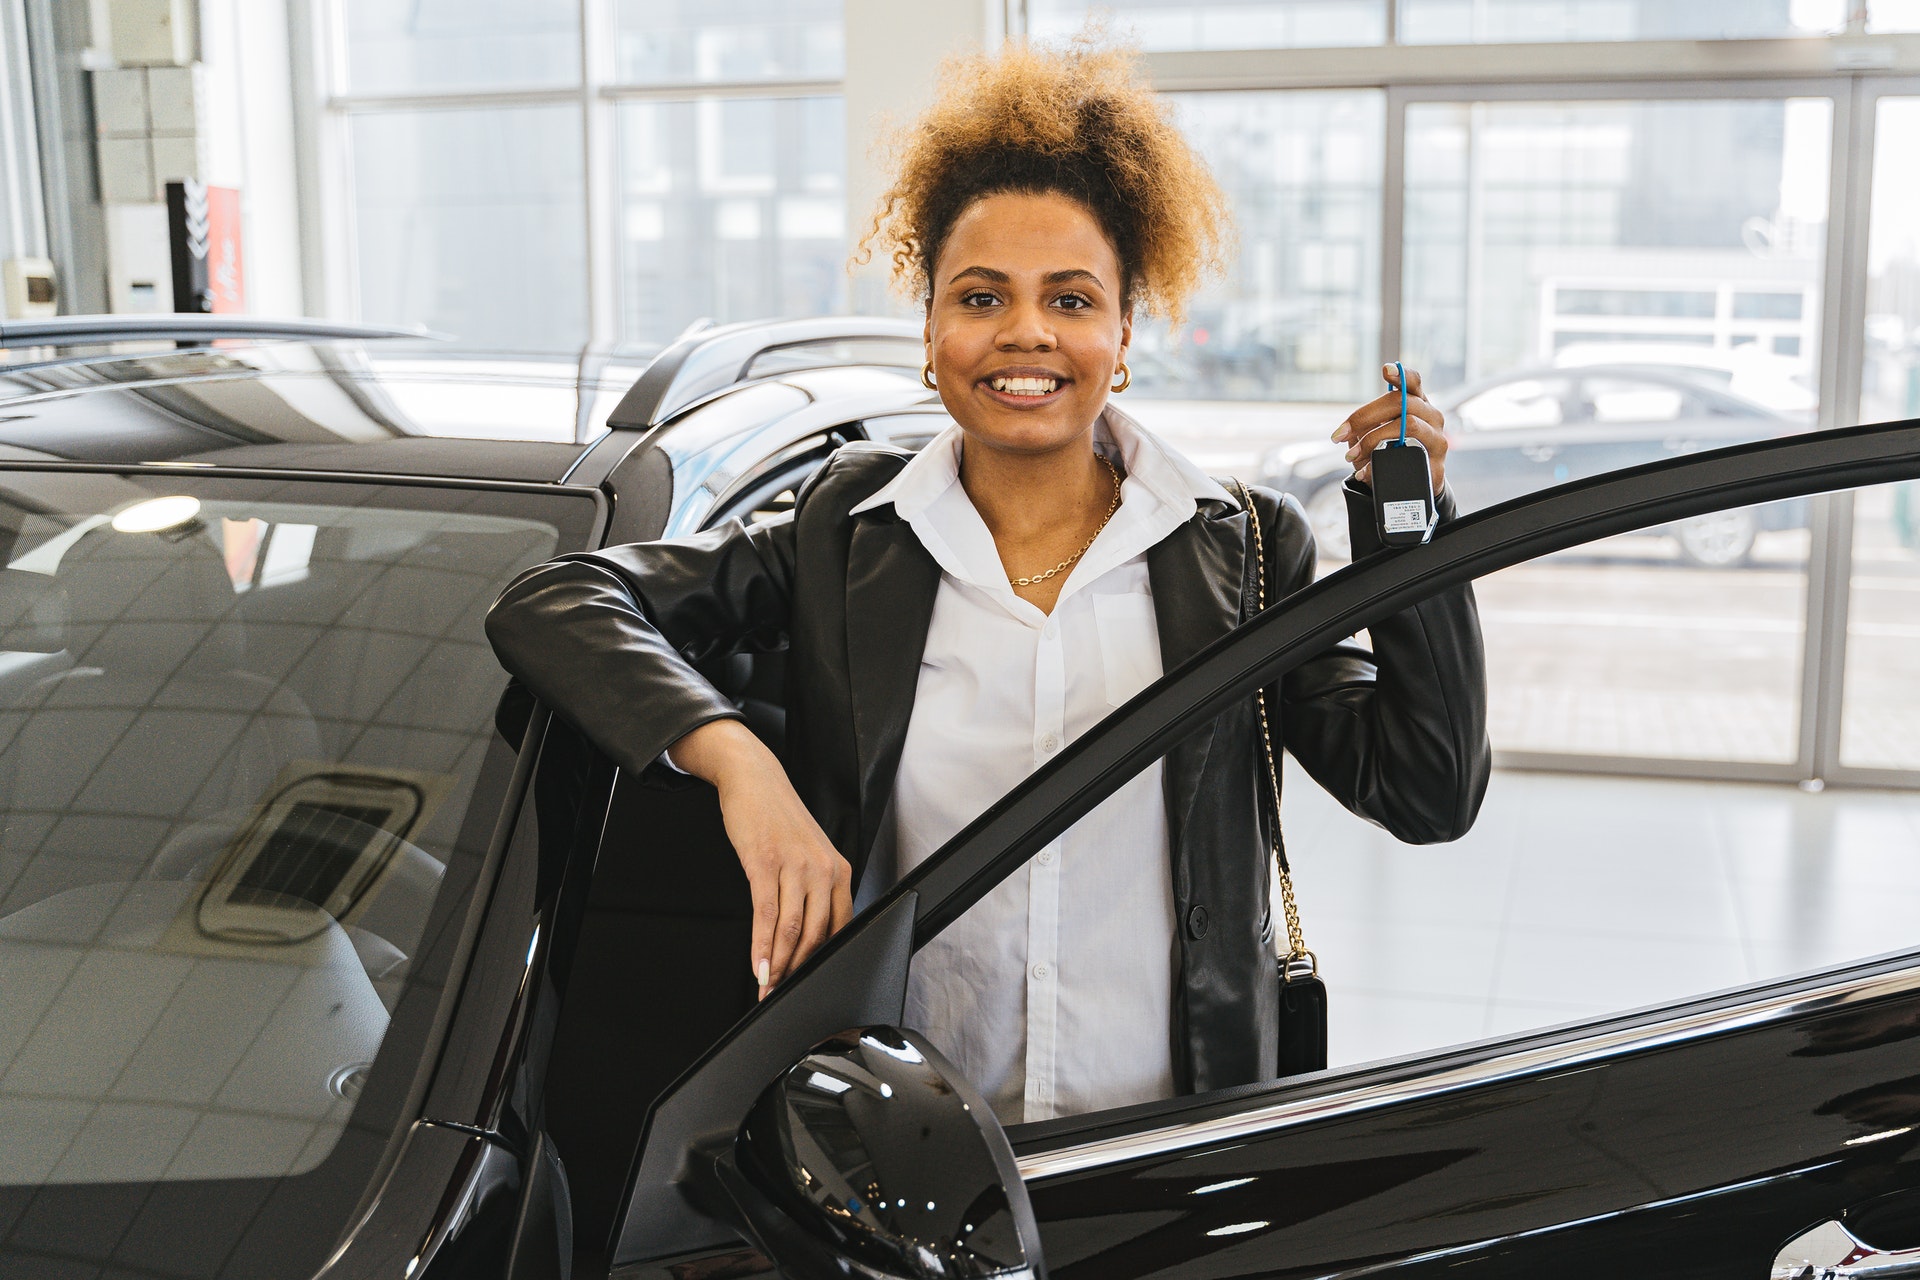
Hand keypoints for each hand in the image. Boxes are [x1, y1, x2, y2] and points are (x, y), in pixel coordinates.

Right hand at [668, 719, 852, 998]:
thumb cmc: (779, 820)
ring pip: (792, 930)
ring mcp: (795, 866)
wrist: (755, 779)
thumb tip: (807, 936)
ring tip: (766, 986)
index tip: (808, 983)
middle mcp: (823, 869)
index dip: (823, 962)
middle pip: (816, 935)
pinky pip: (766, 915)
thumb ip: (814, 890)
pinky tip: (756, 965)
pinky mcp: (765, 863)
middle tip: (781, 993)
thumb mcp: (809, 854)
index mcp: (840, 871)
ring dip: (778, 965)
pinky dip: (761, 946)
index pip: (840, 928)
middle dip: (798, 971)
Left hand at [1332, 364, 1448, 493]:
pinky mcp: (1437, 462)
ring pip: (1408, 424)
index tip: (1385, 370)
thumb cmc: (1392, 453)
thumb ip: (1365, 426)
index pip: (1413, 382)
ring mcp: (1437, 438)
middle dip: (1364, 416)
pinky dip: (1379, 464)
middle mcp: (1431, 416)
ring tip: (1351, 455)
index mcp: (1417, 404)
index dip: (1400, 375)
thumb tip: (1347, 431)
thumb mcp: (1376, 434)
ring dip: (1372, 439)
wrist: (1413, 486)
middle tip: (1339, 435)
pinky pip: (1408, 456)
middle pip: (1401, 402)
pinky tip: (1364, 472)